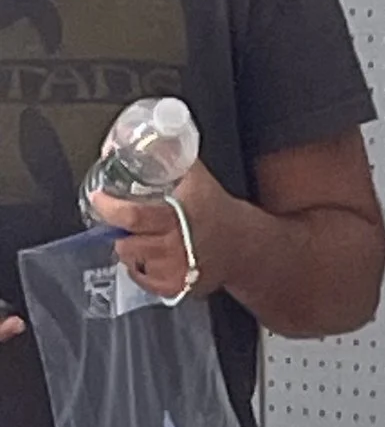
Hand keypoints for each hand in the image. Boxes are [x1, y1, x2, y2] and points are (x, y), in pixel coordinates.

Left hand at [88, 164, 231, 303]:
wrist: (242, 244)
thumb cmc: (217, 210)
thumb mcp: (197, 177)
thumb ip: (173, 158)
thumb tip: (150, 138)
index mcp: (176, 218)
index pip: (133, 217)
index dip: (110, 209)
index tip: (100, 199)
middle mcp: (175, 248)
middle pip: (128, 245)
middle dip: (118, 232)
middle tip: (117, 222)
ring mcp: (176, 271)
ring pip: (134, 264)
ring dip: (128, 250)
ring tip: (133, 239)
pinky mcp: (179, 287)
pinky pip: (146, 283)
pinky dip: (139, 272)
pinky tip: (143, 260)